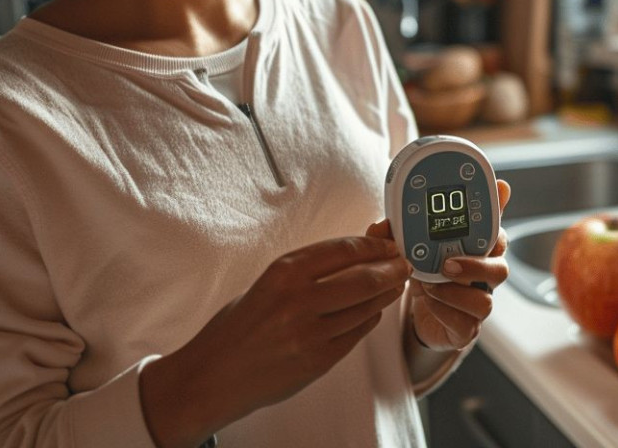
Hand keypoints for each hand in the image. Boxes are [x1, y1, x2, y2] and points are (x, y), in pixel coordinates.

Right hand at [140, 236, 410, 447]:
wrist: (214, 376)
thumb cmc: (239, 326)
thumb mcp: (270, 283)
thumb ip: (311, 269)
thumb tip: (358, 248)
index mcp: (284, 273)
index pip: (344, 250)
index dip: (374, 244)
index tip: (388, 242)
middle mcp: (299, 300)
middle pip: (364, 277)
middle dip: (392, 268)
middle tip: (403, 264)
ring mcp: (311, 333)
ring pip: (366, 306)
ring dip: (386, 294)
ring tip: (394, 285)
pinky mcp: (319, 359)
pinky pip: (357, 332)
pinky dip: (370, 318)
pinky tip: (372, 310)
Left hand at [367, 179, 510, 351]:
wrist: (419, 312)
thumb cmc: (424, 271)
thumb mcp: (409, 249)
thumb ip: (397, 235)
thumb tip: (382, 225)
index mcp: (478, 250)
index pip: (496, 235)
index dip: (491, 228)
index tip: (472, 221)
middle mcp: (484, 277)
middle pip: (500, 269)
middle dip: (476, 265)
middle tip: (447, 263)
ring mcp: (478, 304)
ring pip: (485, 301)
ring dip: (455, 293)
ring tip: (429, 286)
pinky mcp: (467, 328)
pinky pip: (465, 324)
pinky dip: (444, 312)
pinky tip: (427, 302)